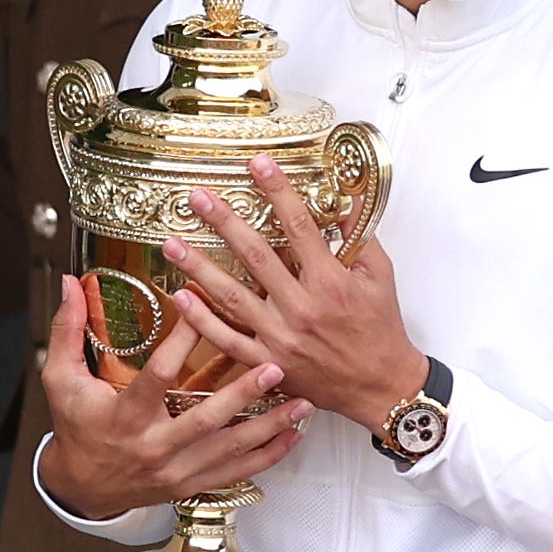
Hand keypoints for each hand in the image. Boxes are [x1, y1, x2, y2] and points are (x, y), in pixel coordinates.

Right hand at [39, 272, 314, 521]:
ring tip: (302, 403)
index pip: (157, 378)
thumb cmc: (76, 425)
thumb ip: (66, 330)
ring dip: (269, 427)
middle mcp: (154, 447)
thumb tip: (67, 282)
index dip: (180, 343)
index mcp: (124, 418)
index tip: (201, 309)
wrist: (83, 486)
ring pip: (230, 450)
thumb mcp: (61, 379)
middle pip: (204, 420)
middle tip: (274, 366)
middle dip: (242, 394)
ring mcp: (177, 471)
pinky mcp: (192, 485)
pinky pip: (237, 472)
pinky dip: (268, 456)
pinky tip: (293, 436)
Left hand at [161, 154, 425, 433]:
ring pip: (231, 296)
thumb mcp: (380, 277)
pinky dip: (201, 320)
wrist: (381, 387)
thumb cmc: (381, 331)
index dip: (277, 190)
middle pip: (256, 255)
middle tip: (198, 198)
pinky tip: (180, 297)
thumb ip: (359, 237)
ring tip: (171, 244)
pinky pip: (227, 339)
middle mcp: (302, 308)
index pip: (299, 225)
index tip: (258, 164)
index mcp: (330, 282)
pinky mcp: (268, 363)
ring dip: (198, 268)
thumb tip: (345, 200)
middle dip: (224, 222)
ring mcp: (281, 337)